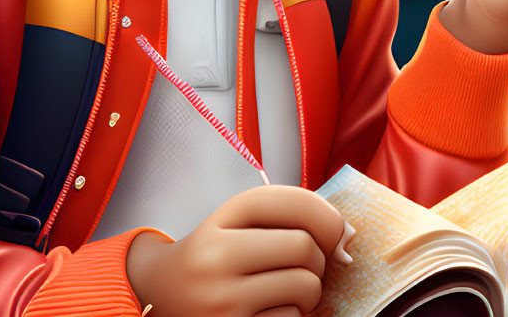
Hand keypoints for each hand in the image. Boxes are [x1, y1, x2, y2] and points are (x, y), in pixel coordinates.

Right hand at [125, 184, 354, 316]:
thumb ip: (291, 219)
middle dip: (318, 259)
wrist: (159, 296)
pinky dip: (291, 316)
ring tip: (286, 291)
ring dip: (308, 291)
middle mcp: (216, 258)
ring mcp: (221, 301)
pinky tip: (268, 312)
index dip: (327, 216)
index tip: (336, 233)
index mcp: (222, 219)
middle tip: (303, 267)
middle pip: (305, 247)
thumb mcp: (241, 223)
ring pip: (305, 286)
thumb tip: (347, 241)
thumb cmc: (217, 255)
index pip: (292, 202)